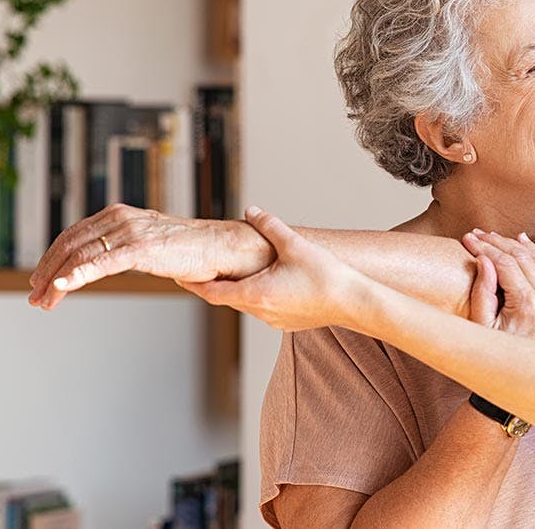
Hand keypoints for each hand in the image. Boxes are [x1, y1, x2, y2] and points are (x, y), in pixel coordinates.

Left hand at [28, 203, 271, 308]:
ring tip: (45, 302)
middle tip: (35, 297)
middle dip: (47, 273)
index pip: (73, 235)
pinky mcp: (142, 248)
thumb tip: (105, 264)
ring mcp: (131, 231)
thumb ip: (125, 248)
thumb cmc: (191, 251)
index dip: (52, 259)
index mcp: (119, 214)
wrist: (223, 248)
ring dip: (57, 281)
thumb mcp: (149, 245)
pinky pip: (101, 263)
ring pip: (80, 256)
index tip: (41, 281)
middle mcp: (120, 218)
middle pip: (70, 245)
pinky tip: (62, 287)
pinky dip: (77, 275)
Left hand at [177, 206, 362, 331]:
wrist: (354, 303)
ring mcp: (275, 320)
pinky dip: (259, 296)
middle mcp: (261, 311)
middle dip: (215, 284)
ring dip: (240, 290)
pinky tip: (270, 283)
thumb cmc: (326, 277)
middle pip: (228, 298)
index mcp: (255, 293)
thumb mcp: (294, 244)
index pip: (211, 292)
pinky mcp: (288, 323)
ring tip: (238, 274)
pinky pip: (265, 309)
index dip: (193, 284)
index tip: (179, 277)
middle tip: (204, 270)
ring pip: (247, 304)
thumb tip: (252, 211)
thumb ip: (269, 225)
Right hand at [461, 230, 534, 343]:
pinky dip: (534, 252)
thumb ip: (482, 293)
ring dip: (513, 244)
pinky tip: (520, 240)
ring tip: (491, 236)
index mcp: (527, 305)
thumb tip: (484, 260)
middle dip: (496, 242)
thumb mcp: (482, 328)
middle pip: (521, 256)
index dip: (484, 248)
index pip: (505, 263)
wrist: (526, 377)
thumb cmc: (498, 354)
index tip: (467, 239)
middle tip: (476, 234)